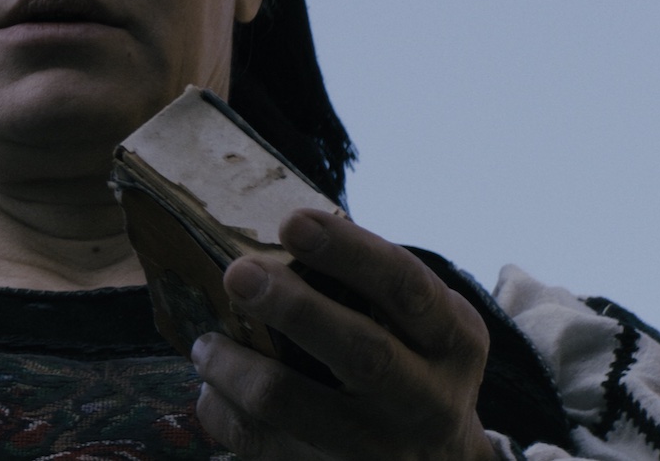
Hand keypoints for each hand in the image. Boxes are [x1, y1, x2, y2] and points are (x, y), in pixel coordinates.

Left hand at [192, 210, 497, 459]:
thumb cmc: (415, 370)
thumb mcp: (427, 328)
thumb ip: (376, 289)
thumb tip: (279, 239)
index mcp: (453, 341)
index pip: (405, 285)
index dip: (348, 251)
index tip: (293, 222)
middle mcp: (427, 398)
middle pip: (360, 351)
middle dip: (293, 307)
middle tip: (238, 274)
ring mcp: (380, 448)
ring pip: (290, 403)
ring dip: (233, 366)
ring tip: (206, 343)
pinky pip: (259, 445)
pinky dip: (223, 410)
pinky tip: (215, 389)